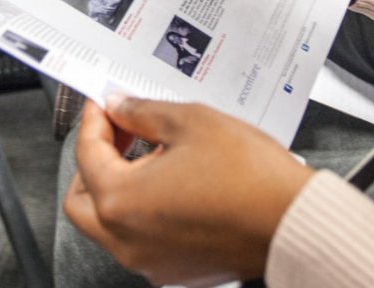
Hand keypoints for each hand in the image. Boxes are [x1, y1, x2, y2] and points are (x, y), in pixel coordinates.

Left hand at [63, 96, 313, 283]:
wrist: (290, 220)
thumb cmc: (248, 176)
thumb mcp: (190, 122)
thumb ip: (144, 113)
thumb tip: (121, 108)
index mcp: (122, 202)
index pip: (86, 154)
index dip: (94, 120)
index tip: (105, 104)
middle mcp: (128, 240)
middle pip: (83, 199)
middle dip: (95, 159)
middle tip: (120, 130)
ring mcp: (151, 260)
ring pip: (109, 223)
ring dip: (119, 184)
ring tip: (152, 150)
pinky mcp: (175, 269)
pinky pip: (140, 238)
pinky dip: (143, 208)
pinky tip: (172, 179)